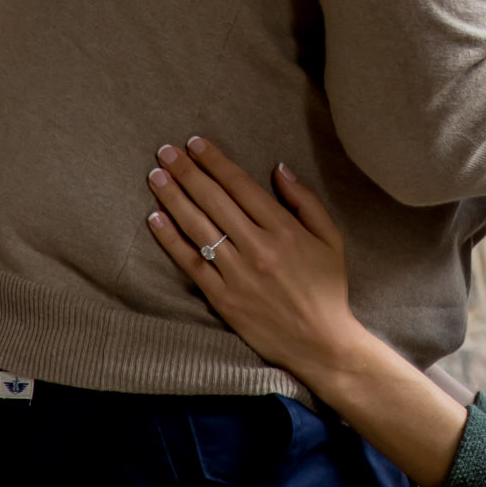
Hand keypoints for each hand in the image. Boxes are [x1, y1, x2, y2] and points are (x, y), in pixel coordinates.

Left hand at [146, 139, 363, 391]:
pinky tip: (155, 219)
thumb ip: (305, 201)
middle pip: (214, 200)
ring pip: (198, 227)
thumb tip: (279, 168)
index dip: (216, 162)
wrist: (319, 342)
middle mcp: (258, 247)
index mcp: (284, 229)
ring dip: (174, 198)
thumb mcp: (330, 238)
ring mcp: (237, 273)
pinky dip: (171, 240)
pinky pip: (191, 263)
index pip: (241, 186)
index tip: (196, 144)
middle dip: (187, 172)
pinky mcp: (222, 298)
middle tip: (165, 151)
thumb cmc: (328, 287)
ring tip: (156, 176)